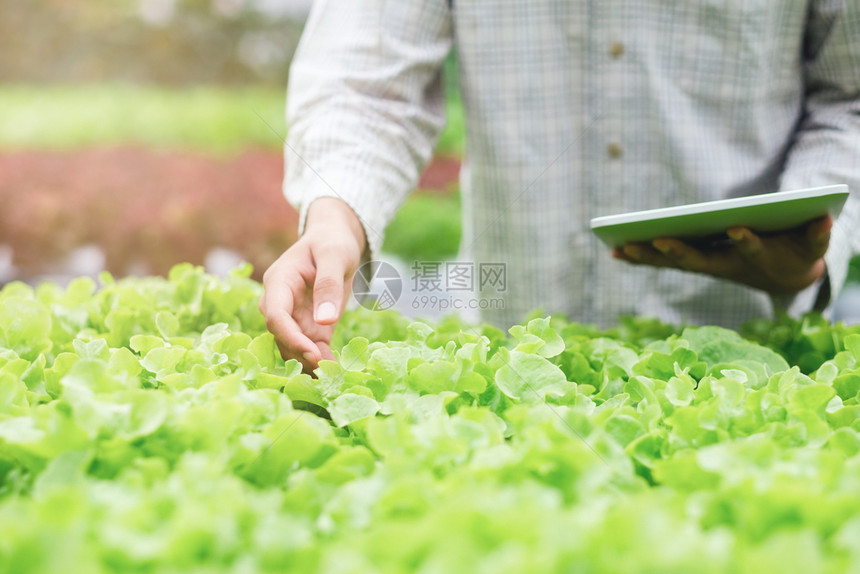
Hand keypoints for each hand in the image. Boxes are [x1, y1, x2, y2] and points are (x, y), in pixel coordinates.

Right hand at [259, 197, 365, 372]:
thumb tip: (324, 320)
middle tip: (327, 372)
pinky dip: (320, 360)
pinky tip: (335, 371)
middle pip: (281, 335)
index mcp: (279, 282)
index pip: (275, 315)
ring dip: (309, 363)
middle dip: (301, 355)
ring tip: (333, 376)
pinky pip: (310, 347)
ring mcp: (293, 316)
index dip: (290, 336)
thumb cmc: (332, 241)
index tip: (312, 353)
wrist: (335, 238)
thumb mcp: (335, 256)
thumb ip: (329, 286)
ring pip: (292, 347)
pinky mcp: (309, 326)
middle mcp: (280, 302)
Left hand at [612, 215, 831, 295]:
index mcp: (756, 258)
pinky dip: (639, 257)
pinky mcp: (691, 263)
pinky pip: (661, 262)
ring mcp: (705, 265)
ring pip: (673, 263)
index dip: (745, 241)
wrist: (783, 277)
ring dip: (648, 256)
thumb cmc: (797, 251)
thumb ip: (818, 233)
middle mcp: (725, 266)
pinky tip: (615, 250)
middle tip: (659, 238)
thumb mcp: (812, 244)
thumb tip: (826, 217)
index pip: (750, 250)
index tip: (737, 227)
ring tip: (620, 247)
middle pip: (700, 260)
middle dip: (680, 250)